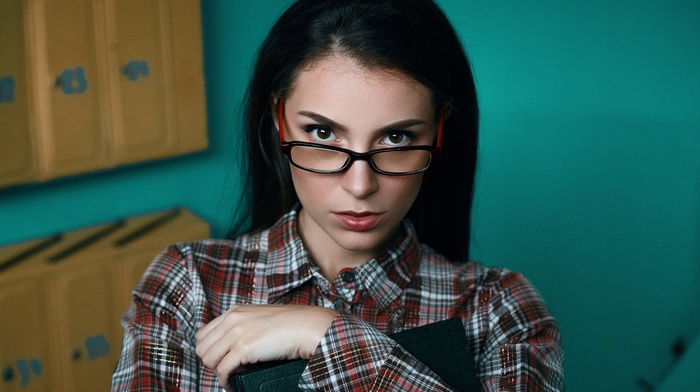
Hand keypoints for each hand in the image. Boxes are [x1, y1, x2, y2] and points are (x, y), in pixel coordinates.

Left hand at [196, 304, 336, 390]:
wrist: (306, 326)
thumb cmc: (290, 324)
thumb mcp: (260, 319)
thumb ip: (244, 326)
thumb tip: (235, 347)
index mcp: (234, 312)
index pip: (204, 334)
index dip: (209, 350)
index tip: (220, 359)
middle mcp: (232, 320)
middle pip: (202, 348)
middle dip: (211, 363)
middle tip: (226, 370)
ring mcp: (236, 333)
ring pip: (208, 359)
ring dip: (218, 372)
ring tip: (231, 377)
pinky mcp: (243, 348)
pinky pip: (222, 371)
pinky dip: (226, 381)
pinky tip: (234, 383)